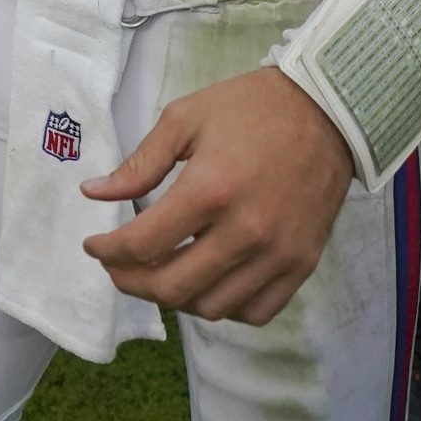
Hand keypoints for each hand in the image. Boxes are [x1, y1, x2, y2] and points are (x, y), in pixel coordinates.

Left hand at [79, 67, 354, 326]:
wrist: (327, 110)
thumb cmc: (250, 108)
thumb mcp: (185, 119)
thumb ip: (139, 165)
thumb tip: (94, 194)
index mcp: (210, 189)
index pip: (143, 245)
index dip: (107, 252)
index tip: (94, 246)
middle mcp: (246, 231)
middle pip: (173, 287)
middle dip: (131, 283)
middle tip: (118, 268)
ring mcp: (278, 254)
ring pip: (212, 308)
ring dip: (176, 298)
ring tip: (160, 272)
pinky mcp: (302, 264)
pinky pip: (256, 311)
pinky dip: (224, 306)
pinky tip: (207, 282)